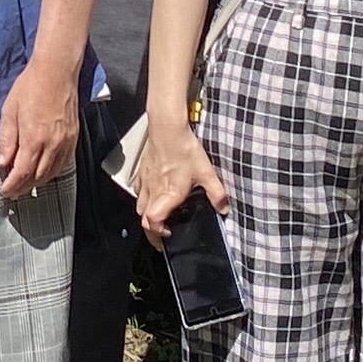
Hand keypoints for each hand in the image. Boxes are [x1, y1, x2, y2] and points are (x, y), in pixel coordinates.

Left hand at [0, 51, 79, 201]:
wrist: (56, 71)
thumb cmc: (31, 86)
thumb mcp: (9, 111)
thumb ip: (7, 139)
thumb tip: (3, 162)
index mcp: (34, 138)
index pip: (22, 172)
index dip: (12, 185)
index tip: (4, 191)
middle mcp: (52, 143)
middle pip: (38, 177)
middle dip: (24, 187)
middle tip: (13, 192)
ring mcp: (65, 141)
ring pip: (52, 173)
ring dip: (38, 182)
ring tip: (26, 185)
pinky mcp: (73, 137)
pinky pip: (63, 163)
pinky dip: (52, 172)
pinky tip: (44, 172)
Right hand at [133, 119, 232, 242]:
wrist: (167, 128)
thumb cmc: (183, 148)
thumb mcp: (206, 172)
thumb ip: (216, 193)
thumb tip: (224, 208)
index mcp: (168, 194)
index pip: (153, 222)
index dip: (158, 232)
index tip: (168, 233)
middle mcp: (154, 190)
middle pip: (143, 219)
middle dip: (151, 229)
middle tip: (162, 232)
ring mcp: (146, 181)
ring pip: (139, 206)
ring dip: (146, 214)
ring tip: (157, 215)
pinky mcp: (142, 171)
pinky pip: (138, 190)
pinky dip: (143, 197)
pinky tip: (152, 193)